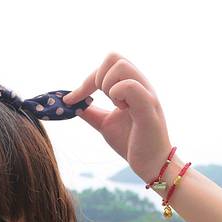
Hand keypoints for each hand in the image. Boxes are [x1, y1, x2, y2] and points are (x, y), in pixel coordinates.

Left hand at [62, 53, 173, 183]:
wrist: (151, 164)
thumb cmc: (132, 142)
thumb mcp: (104, 123)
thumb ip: (90, 111)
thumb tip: (71, 103)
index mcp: (131, 85)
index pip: (107, 63)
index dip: (86, 81)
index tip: (72, 99)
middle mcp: (141, 84)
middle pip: (113, 57)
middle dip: (96, 79)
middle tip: (101, 101)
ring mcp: (146, 94)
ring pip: (121, 66)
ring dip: (108, 86)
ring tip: (115, 106)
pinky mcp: (148, 108)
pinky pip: (130, 86)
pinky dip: (117, 95)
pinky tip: (122, 110)